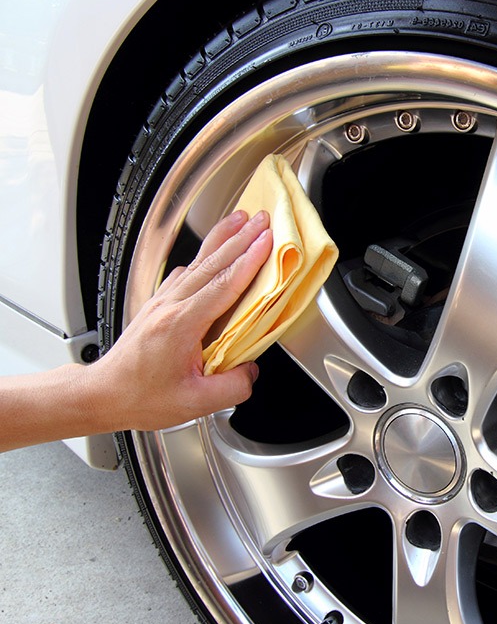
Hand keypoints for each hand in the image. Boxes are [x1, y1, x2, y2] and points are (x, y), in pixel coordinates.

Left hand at [89, 209, 272, 429]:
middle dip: (241, 238)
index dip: (248, 262)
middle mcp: (170, 305)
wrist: (103, 394)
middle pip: (211, 263)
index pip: (222, 285)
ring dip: (222, 239)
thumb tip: (251, 371)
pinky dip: (204, 256)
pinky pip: (186, 272)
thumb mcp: (195, 403)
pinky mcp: (159, 304)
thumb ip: (232, 387)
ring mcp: (162, 301)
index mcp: (180, 325)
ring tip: (241, 220)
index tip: (266, 242)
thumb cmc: (140, 397)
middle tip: (262, 220)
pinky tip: (213, 252)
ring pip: (197, 262)